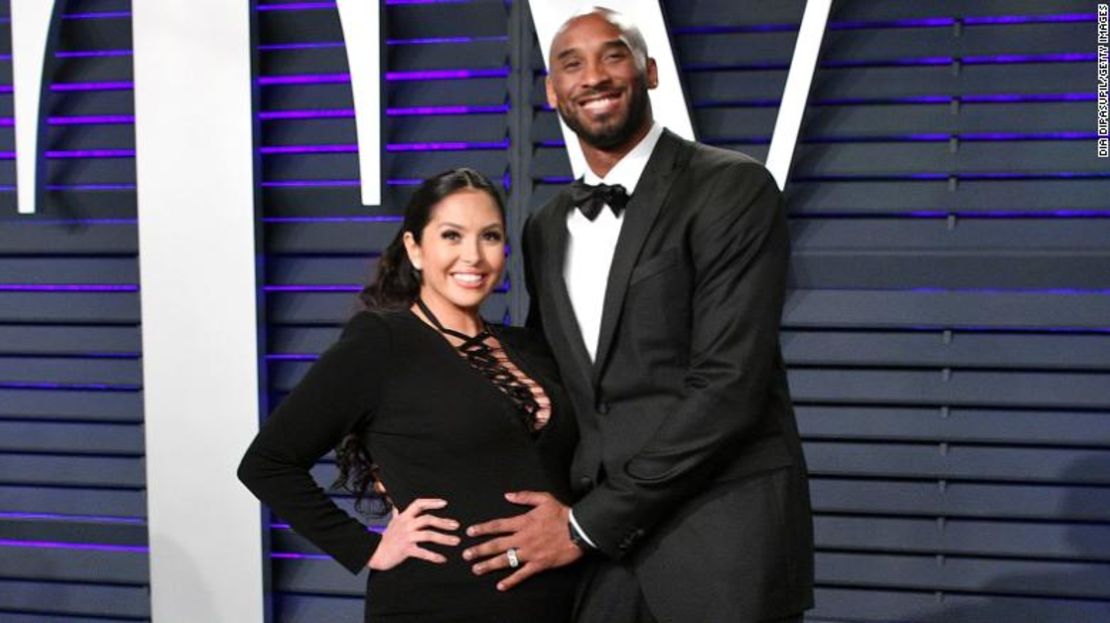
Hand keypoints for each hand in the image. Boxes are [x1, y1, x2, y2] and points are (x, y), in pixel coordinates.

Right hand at [367, 498, 459, 570]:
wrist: (375, 554)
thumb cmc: (385, 539)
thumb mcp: (391, 524)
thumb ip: (397, 515)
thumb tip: (396, 506)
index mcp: (404, 517)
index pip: (418, 504)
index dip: (432, 502)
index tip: (445, 503)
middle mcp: (406, 525)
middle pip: (427, 519)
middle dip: (443, 522)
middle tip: (456, 525)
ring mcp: (406, 537)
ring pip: (428, 535)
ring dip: (444, 538)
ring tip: (456, 541)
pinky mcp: (406, 550)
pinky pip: (423, 552)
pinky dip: (434, 556)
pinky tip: (443, 559)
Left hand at [462, 491, 583, 590]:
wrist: (579, 530)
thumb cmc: (562, 514)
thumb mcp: (544, 499)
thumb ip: (525, 496)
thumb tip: (508, 495)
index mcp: (523, 522)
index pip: (498, 526)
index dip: (482, 528)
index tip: (470, 532)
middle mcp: (523, 538)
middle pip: (496, 545)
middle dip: (479, 550)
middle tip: (466, 555)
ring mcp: (529, 553)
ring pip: (505, 560)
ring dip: (489, 565)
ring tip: (476, 569)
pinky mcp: (538, 564)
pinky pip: (522, 574)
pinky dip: (511, 581)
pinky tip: (501, 586)